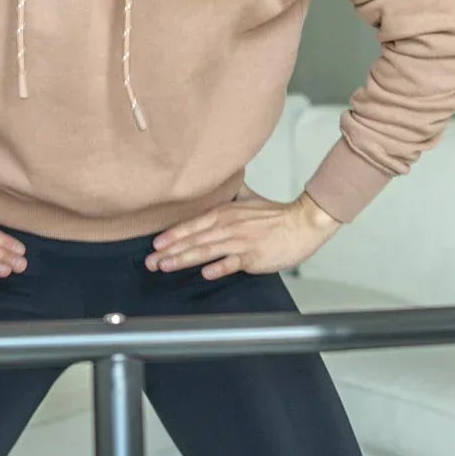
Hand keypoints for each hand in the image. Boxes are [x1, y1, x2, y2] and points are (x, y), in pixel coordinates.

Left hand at [144, 183, 341, 279]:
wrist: (303, 222)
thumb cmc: (277, 216)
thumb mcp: (248, 200)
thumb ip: (231, 194)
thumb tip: (222, 182)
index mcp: (225, 213)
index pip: (193, 224)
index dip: (172, 235)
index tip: (155, 244)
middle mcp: (229, 226)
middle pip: (194, 239)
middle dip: (170, 251)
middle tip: (150, 262)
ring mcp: (240, 241)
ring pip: (207, 250)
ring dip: (185, 258)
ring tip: (166, 267)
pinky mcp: (253, 256)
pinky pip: (233, 262)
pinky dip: (220, 267)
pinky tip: (206, 273)